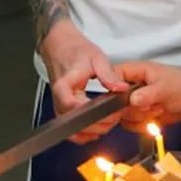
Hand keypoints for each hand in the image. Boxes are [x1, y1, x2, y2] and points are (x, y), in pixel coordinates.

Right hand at [39, 21, 126, 142]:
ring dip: (95, 130)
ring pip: (75, 132)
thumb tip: (121, 88)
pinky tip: (101, 124)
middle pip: (76, 125)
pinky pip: (74, 131)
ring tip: (111, 118)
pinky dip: (88, 132)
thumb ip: (109, 75)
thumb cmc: (76, 51)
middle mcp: (59, 101)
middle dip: (100, 124)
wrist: (62, 48)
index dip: (95, 114)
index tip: (113, 111)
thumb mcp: (96, 58)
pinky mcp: (64, 112)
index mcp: (64, 87)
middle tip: (118, 113)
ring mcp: (60, 108)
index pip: (75, 108)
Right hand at [117, 61, 180, 131]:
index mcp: (134, 72)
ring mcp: (131, 101)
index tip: (127, 99)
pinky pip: (130, 125)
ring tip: (157, 108)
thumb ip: (149, 93)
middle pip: (113, 101)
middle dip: (132, 109)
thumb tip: (133, 99)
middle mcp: (129, 87)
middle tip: (150, 105)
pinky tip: (155, 118)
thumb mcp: (167, 87)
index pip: (111, 77)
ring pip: (121, 116)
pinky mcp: (136, 114)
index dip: (112, 89)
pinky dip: (143, 125)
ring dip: (140, 118)